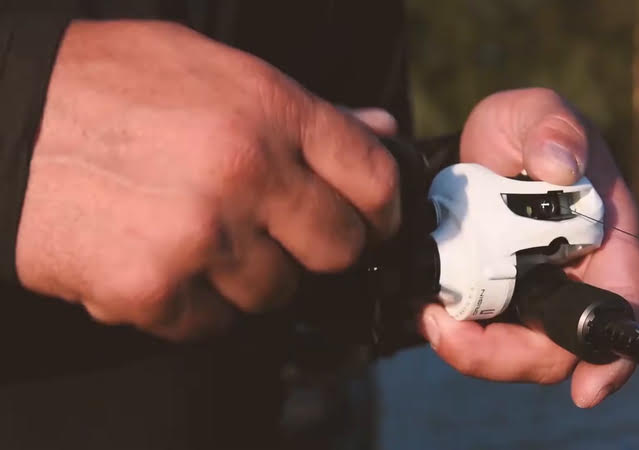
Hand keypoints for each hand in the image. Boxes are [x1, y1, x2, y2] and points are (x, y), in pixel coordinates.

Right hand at [16, 20, 400, 340]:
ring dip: (249, 275)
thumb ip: (310, 111)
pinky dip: (195, 304)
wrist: (5, 119)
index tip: (370, 219)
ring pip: (275, 293)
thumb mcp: (218, 71)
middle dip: (317, 246)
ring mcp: (198, 237)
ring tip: (200, 234)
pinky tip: (162, 259)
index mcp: (270, 111)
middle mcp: (244, 174)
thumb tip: (380, 134)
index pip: (375, 181)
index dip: (382, 207)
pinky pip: (212, 324)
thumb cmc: (114, 86)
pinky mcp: (149, 290)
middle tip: (278, 228)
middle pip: (338, 250)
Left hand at [419, 88, 638, 407]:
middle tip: (449, 330)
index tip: (586, 391)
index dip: (611, 355)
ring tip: (431, 314)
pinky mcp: (496, 298)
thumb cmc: (522, 129)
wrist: (476, 147)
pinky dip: (456, 333)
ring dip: (471, 348)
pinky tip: (428, 309)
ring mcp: (534, 293)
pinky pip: (482, 333)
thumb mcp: (537, 112)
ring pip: (514, 348)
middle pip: (558, 346)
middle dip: (506, 356)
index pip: (622, 303)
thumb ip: (552, 126)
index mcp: (606, 239)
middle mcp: (576, 276)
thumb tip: (559, 166)